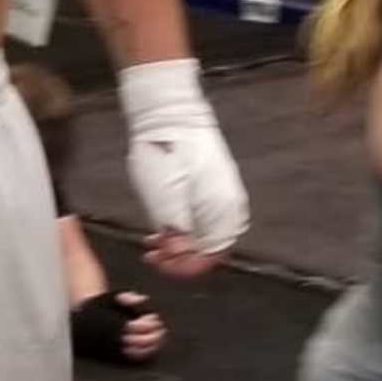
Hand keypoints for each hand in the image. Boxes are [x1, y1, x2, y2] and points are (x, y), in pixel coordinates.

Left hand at [117, 60, 249, 272]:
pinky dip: (181, 227)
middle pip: (209, 247)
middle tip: (153, 253)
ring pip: (203, 234)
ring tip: (152, 242)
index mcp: (224, 212)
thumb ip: (176, 231)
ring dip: (179, 244)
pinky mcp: (211, 186)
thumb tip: (181, 254)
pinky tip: (161, 227)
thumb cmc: (166, 152)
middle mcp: (229, 207)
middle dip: (181, 257)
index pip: (212, 256)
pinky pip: (201, 217)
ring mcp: (221, 195)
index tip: (162, 264)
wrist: (168, 113)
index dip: (185, 266)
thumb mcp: (165, 199)